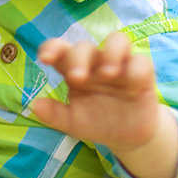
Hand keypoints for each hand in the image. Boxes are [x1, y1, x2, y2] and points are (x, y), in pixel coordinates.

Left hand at [32, 32, 177, 177]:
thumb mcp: (73, 122)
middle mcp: (95, 63)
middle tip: (76, 78)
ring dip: (111, 52)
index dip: (51, 48)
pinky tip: (133, 88)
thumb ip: (54, 115)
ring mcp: (120, 66)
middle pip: (85, 46)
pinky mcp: (142, 74)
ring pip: (117, 40)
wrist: (127, 137)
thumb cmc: (96, 121)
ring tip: (108, 73)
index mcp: (74, 69)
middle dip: (79, 58)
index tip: (45, 59)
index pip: (60, 49)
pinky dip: (137, 70)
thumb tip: (34, 105)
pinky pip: (142, 62)